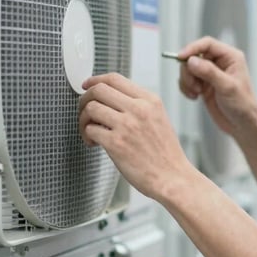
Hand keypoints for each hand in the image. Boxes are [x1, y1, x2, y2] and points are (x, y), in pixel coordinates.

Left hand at [78, 73, 193, 201]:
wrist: (173, 178)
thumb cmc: (165, 153)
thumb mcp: (158, 118)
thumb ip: (138, 105)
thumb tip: (109, 99)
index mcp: (150, 100)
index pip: (115, 78)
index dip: (95, 80)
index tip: (87, 86)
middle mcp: (138, 108)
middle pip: (98, 90)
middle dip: (84, 99)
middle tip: (84, 112)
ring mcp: (127, 125)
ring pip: (91, 108)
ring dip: (83, 120)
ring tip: (90, 131)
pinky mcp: (116, 143)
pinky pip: (90, 130)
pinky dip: (87, 136)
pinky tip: (95, 144)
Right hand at [177, 37, 256, 140]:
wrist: (243, 125)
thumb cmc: (242, 105)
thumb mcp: (227, 86)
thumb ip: (209, 72)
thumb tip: (191, 60)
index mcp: (230, 57)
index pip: (207, 44)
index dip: (192, 48)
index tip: (181, 58)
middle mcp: (220, 62)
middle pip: (194, 56)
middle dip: (189, 70)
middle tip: (193, 85)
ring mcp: (210, 73)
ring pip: (188, 68)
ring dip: (187, 80)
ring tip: (195, 93)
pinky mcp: (203, 84)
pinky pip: (187, 80)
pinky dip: (186, 87)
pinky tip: (194, 97)